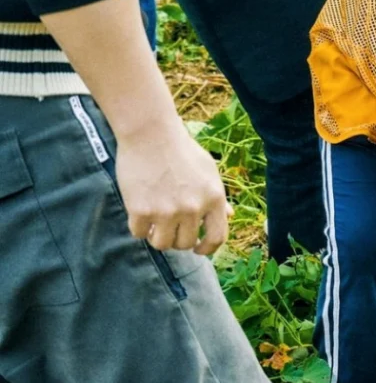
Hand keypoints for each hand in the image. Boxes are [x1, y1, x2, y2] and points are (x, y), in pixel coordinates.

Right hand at [114, 118, 230, 253]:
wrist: (150, 133)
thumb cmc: (180, 149)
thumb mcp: (208, 171)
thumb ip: (218, 197)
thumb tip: (229, 216)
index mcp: (213, 199)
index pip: (217, 238)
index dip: (208, 249)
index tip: (198, 249)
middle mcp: (192, 208)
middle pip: (186, 244)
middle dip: (177, 239)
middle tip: (169, 227)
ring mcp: (167, 211)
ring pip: (162, 244)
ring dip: (157, 237)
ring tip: (154, 224)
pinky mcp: (141, 210)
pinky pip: (138, 233)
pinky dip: (138, 227)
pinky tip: (138, 214)